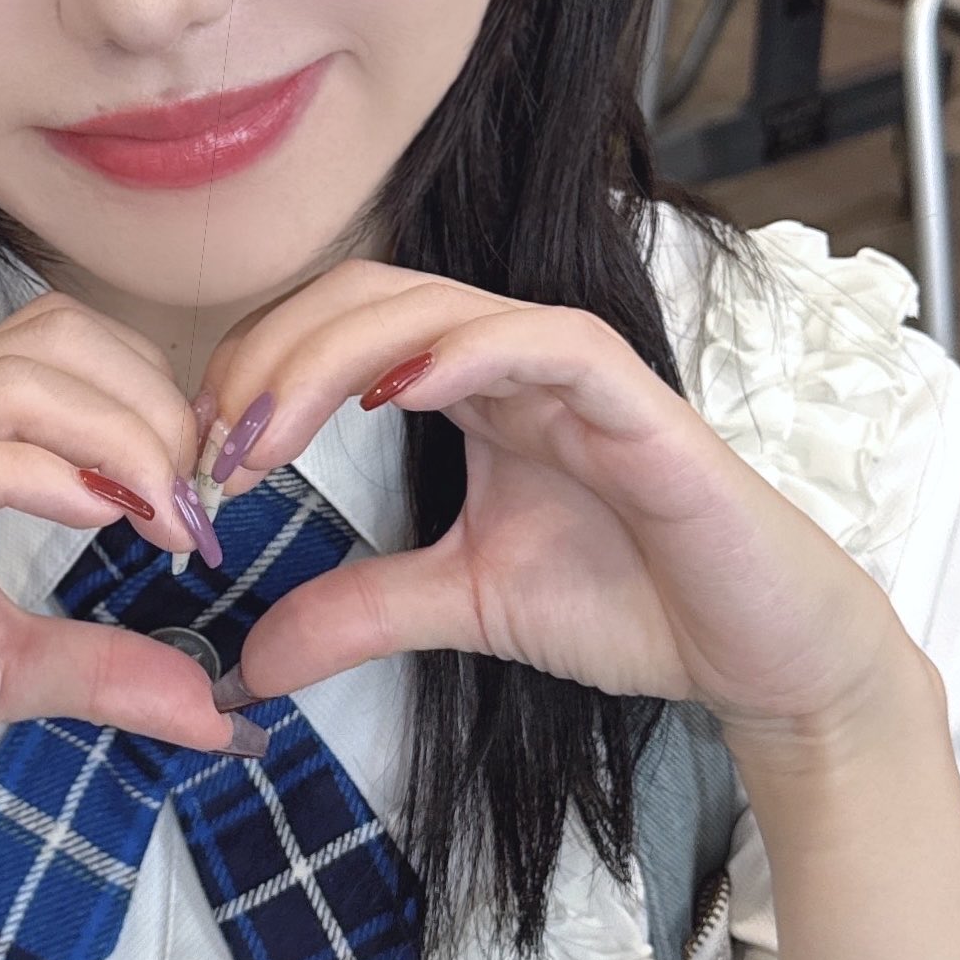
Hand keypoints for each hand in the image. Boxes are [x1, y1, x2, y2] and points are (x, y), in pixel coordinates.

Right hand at [0, 295, 239, 869]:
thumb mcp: (5, 675)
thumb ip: (106, 672)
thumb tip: (222, 714)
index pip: (68, 347)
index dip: (156, 396)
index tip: (206, 492)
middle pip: (56, 336)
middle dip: (155, 405)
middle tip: (198, 506)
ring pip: (16, 378)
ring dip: (119, 434)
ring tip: (166, 519)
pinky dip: (43, 474)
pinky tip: (99, 520)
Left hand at [200, 262, 924, 765]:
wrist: (755, 652)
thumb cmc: (632, 604)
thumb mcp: (462, 607)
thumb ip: (360, 614)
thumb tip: (248, 663)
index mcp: (471, 387)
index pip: (341, 328)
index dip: (259, 374)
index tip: (204, 461)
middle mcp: (513, 359)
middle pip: (365, 296)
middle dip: (271, 356)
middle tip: (215, 446)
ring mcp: (575, 370)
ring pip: (434, 304)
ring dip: (333, 353)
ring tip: (269, 429)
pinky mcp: (637, 402)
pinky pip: (544, 340)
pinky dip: (466, 351)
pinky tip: (401, 392)